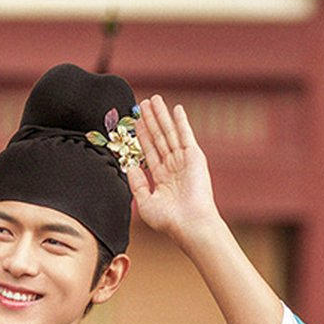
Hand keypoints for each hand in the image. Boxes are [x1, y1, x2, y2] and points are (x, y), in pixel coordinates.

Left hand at [127, 94, 222, 243]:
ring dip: (161, 116)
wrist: (189, 224)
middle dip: (150, 120)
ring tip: (154, 100)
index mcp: (160, 177)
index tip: (134, 121)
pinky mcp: (194, 157)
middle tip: (142, 103)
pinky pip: (185, 135)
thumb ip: (136, 183)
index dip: (141, 135)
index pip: (148, 150)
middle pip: (157, 137)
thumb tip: (128, 166)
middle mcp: (172, 166)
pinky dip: (181, 122)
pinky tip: (176, 109)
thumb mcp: (144, 202)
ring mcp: (183, 160)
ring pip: (168, 133)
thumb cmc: (168, 220)